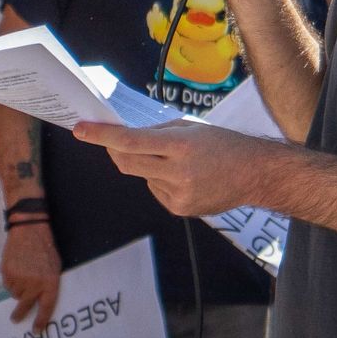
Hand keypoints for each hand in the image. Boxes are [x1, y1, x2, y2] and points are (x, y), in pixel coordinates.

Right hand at [1, 220, 60, 332]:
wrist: (29, 230)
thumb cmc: (45, 248)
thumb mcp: (55, 267)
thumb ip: (49, 284)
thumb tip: (40, 298)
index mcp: (50, 282)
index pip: (46, 307)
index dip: (41, 321)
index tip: (36, 330)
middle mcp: (34, 283)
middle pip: (25, 306)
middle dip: (20, 314)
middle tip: (15, 319)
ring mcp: (20, 279)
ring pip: (15, 294)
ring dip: (18, 288)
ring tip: (23, 272)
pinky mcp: (8, 273)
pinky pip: (8, 284)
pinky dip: (11, 280)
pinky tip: (17, 267)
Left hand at [73, 119, 270, 217]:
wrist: (255, 174)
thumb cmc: (224, 144)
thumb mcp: (191, 128)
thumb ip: (157, 133)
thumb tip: (126, 137)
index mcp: (181, 146)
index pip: (131, 141)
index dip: (102, 136)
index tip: (81, 130)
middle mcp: (177, 173)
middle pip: (127, 163)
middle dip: (113, 150)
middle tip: (109, 140)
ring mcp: (178, 195)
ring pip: (142, 176)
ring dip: (145, 165)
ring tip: (174, 160)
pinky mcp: (180, 209)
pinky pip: (155, 190)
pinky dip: (159, 180)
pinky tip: (183, 176)